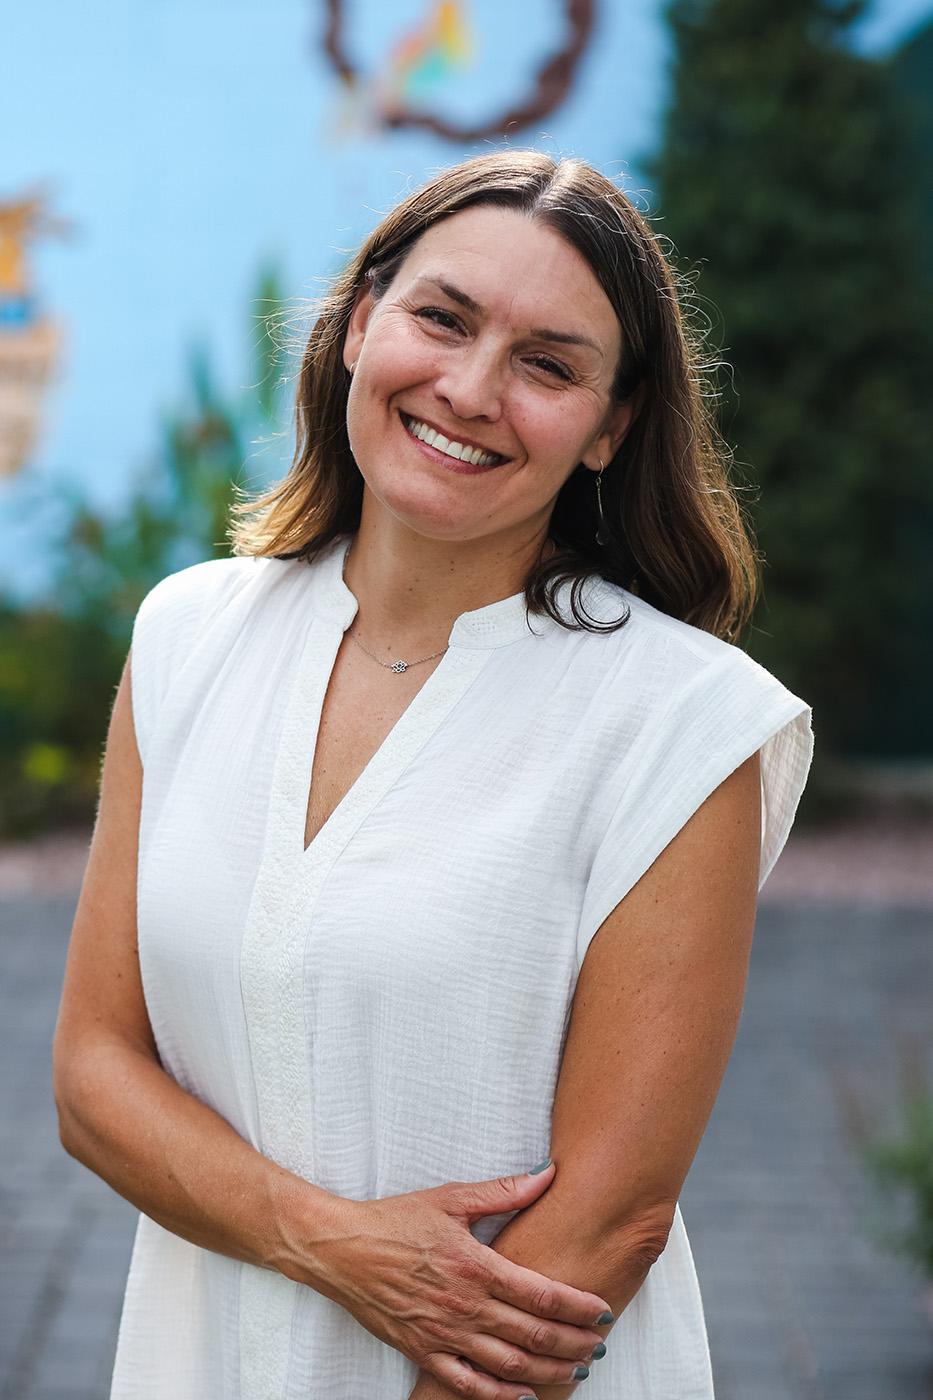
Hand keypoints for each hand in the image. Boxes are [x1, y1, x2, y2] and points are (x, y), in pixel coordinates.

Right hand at [305, 1162, 609, 1398]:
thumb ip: (503, 1191)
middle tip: (600, 1344)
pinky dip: (500, 1394)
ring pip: (508, 1364)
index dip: (577, 1306)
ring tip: (576, 1370)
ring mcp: (443, 1334)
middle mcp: (463, 1305)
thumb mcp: (450, 1198)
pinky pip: (468, 1384)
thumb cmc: (395, 1220)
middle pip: (532, 1333)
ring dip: (547, 1371)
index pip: (540, 1292)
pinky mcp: (422, 1352)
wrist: (341, 1250)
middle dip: (573, 1342)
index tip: (602, 1310)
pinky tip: (524, 1395)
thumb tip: (547, 1173)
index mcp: (474, 1265)